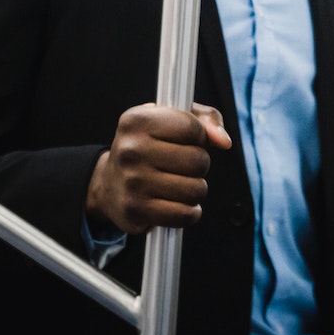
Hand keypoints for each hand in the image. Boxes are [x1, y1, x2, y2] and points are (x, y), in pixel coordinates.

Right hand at [85, 103, 232, 234]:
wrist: (109, 184)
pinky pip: (185, 215)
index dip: (199, 136)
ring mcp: (132, 181)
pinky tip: (179, 204)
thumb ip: (205, 119)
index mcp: (137, 120)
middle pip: (198, 160)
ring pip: (195, 189)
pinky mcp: (135, 210)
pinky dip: (190, 212)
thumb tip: (224, 141)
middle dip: (199, 165)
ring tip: (180, 184)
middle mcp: (131, 149)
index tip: (187, 141)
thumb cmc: (148, 146)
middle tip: (183, 166)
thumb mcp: (171, 120)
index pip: (193, 128)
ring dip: (196, 189)